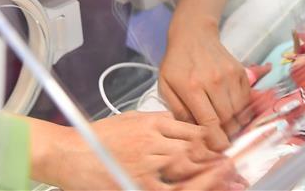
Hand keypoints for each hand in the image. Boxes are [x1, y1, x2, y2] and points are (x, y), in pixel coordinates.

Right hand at [31, 111, 228, 189]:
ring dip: (210, 174)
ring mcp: (147, 162)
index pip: (191, 130)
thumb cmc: (96, 137)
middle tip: (236, 169)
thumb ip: (154, 123)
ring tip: (229, 179)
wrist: (68, 151)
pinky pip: (169, 189)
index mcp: (152, 122)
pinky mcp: (138, 182)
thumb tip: (176, 127)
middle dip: (217, 159)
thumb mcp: (129, 120)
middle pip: (194, 149)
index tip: (225, 149)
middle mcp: (154, 140)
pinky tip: (200, 189)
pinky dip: (188, 189)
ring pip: (187, 168)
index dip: (212, 141)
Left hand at [160, 16, 250, 149]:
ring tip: (226, 125)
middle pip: (227, 119)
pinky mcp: (240, 71)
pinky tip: (232, 110)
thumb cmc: (177, 62)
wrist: (193, 35)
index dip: (215, 141)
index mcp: (191, 87)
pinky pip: (246, 98)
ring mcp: (229, 75)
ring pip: (239, 111)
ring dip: (234, 123)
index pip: (209, 123)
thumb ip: (178, 111)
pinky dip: (242, 109)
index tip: (216, 150)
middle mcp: (213, 81)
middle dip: (225, 134)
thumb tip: (194, 134)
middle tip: (220, 138)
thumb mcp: (166, 86)